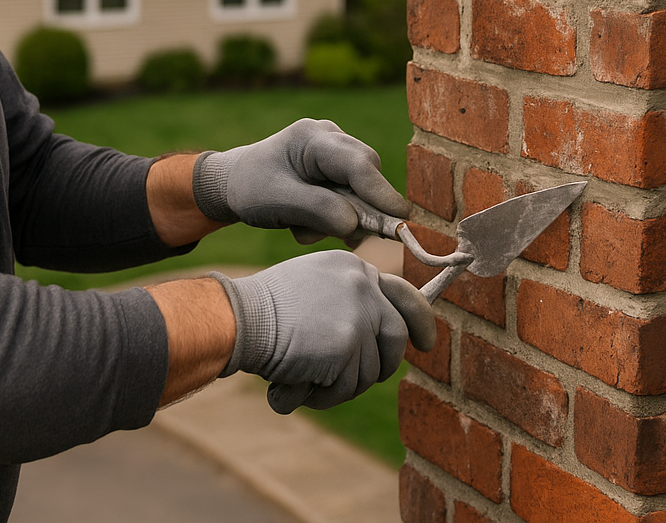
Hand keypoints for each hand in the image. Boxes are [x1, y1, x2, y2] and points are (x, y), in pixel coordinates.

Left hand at [192, 119, 409, 241]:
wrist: (233, 184)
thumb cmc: (251, 189)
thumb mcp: (279, 202)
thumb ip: (319, 210)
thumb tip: (355, 224)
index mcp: (313, 137)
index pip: (358, 164)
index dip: (382, 193)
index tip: (401, 220)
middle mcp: (331, 139)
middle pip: (367, 175)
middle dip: (361, 210)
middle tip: (346, 238)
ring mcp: (335, 154)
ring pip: (362, 190)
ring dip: (342, 217)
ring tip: (305, 228)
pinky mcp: (336, 171)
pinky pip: (352, 196)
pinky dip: (336, 216)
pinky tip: (309, 223)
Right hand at [209, 250, 435, 412]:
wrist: (238, 318)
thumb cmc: (263, 309)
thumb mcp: (312, 287)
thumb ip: (346, 301)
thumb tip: (376, 338)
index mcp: (354, 268)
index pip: (403, 294)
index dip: (419, 322)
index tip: (427, 344)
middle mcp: (363, 286)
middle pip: (395, 338)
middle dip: (380, 367)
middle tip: (355, 381)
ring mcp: (359, 315)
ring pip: (369, 371)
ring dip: (338, 386)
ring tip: (302, 380)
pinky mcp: (349, 346)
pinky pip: (346, 387)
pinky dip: (320, 396)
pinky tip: (292, 387)